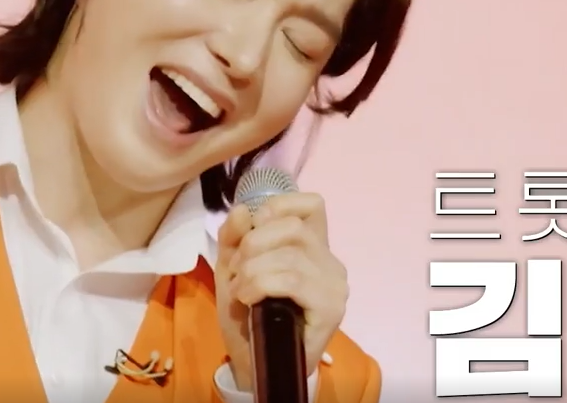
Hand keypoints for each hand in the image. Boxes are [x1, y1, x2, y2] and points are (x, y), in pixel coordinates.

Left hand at [215, 192, 348, 390]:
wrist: (257, 361)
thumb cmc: (248, 313)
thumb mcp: (232, 267)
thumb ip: (234, 237)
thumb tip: (243, 210)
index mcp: (313, 245)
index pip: (311, 204)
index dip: (276, 208)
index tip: (249, 233)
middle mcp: (330, 260)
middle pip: (293, 226)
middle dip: (252, 244)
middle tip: (236, 270)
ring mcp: (334, 285)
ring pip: (290, 256)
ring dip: (251, 270)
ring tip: (240, 290)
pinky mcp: (330, 308)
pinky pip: (292, 281)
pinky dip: (261, 284)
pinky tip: (249, 299)